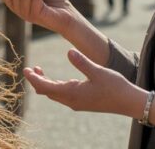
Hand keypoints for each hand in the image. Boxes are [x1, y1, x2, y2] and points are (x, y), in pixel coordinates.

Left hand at [24, 49, 141, 116]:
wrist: (129, 102)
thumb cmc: (115, 86)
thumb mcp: (98, 71)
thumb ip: (82, 61)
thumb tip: (68, 51)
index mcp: (72, 93)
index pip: (45, 86)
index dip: (33, 78)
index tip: (26, 69)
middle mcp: (71, 101)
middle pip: (46, 92)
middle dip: (36, 80)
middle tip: (30, 68)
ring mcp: (77, 103)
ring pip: (54, 94)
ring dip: (45, 83)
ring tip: (39, 70)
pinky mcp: (82, 102)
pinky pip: (63, 95)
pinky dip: (55, 86)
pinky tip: (57, 79)